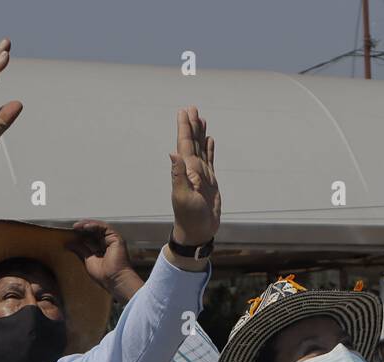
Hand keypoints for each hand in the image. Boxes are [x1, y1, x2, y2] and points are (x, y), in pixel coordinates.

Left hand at [67, 220, 140, 301]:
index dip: (80, 233)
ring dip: (87, 224)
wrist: (114, 280)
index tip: (70, 232)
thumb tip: (69, 243)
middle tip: (73, 227)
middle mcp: (107, 243)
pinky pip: (104, 227)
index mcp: (101, 248)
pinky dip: (95, 225)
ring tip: (77, 226)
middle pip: (94, 230)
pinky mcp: (116, 238)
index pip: (90, 236)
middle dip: (83, 227)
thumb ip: (80, 250)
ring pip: (99, 227)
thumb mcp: (87, 260)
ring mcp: (112, 240)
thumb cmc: (104, 275)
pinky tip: (85, 227)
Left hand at [169, 106, 219, 246]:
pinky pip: (210, 160)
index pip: (185, 143)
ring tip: (201, 119)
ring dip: (200, 133)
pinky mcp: (210, 181)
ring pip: (201, 148)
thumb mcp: (183, 196)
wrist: (198, 230)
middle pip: (193, 141)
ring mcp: (202, 174)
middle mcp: (193, 169)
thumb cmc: (189, 216)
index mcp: (186, 169)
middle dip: (192, 125)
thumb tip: (173, 153)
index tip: (184, 111)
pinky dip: (209, 149)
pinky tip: (209, 140)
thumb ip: (178, 174)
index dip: (185, 127)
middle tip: (192, 108)